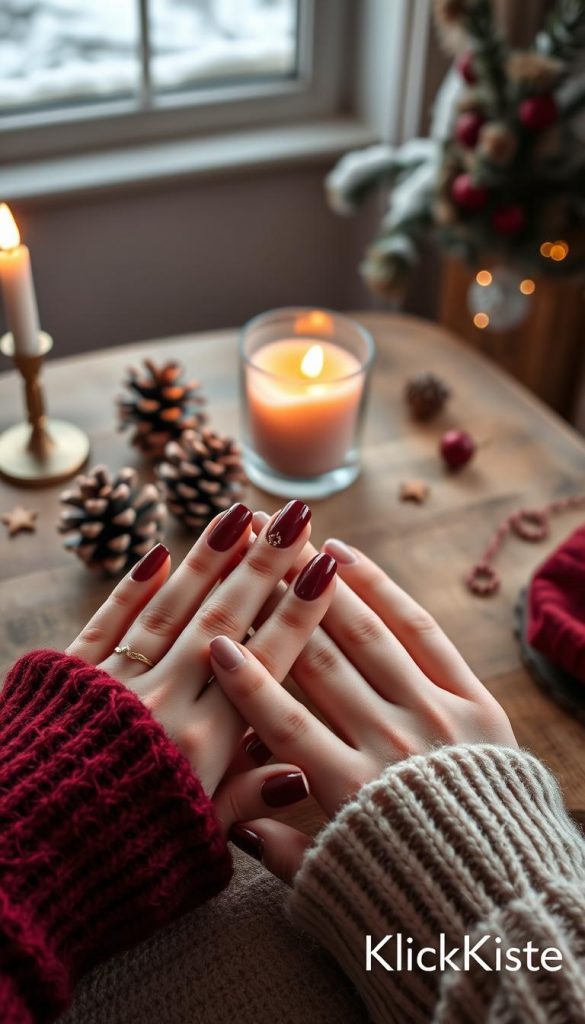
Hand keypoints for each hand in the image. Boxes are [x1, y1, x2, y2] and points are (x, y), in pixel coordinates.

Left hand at [66, 500, 336, 834]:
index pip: (265, 664)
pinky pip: (106, 622)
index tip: (325, 569)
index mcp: (202, 745)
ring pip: (169, 609)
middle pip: (223, 621)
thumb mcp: (194, 841)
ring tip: (239, 515)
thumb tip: (301, 769)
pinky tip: (157, 553)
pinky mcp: (67, 677)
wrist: (21, 864)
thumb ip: (246, 799)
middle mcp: (163, 702)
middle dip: (263, 566)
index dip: (299, 615)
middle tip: (293, 517)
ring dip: (207, 561)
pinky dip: (132, 588)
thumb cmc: (115, 860)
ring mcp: (114, 683)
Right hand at [210, 535, 516, 880]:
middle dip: (280, 608)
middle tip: (249, 561)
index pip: (281, 721)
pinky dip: (385, 592)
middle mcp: (388, 744)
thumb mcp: (337, 888)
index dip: (245, 679)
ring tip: (291, 543)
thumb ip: (281, 853)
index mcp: (348, 792)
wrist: (509, 909)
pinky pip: (422, 633)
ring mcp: (435, 717)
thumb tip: (231, 820)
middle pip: (322, 663)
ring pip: (367, 636)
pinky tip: (349, 559)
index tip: (214, 640)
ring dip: (324, 586)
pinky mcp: (475, 701)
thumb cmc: (414, 898)